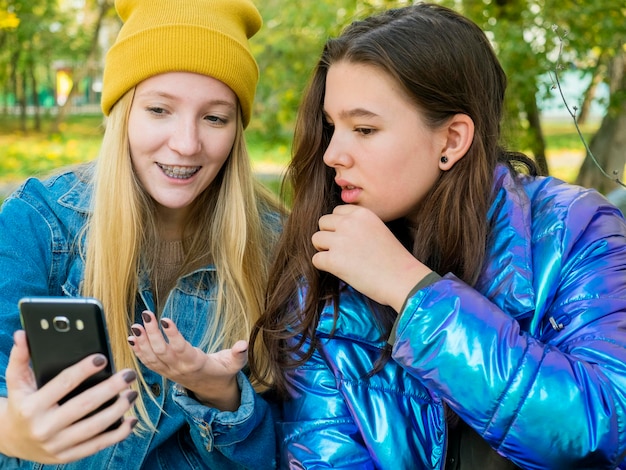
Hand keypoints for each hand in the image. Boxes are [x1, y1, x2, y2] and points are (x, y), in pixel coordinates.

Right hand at [0, 330, 136, 463]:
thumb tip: (23, 334)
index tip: (102, 358)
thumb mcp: (17, 382)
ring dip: (118, 410)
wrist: (11, 440)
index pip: (63, 384)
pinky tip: (131, 421)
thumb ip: (20, 358)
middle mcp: (44, 428)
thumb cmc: (21, 404)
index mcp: (32, 407)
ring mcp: (57, 445)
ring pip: (94, 427)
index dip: (83, 370)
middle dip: (110, 388)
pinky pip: (97, 445)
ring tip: (132, 393)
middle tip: (129, 374)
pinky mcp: (67, 456)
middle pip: (84, 405)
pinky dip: (117, 434)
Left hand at [128, 311, 246, 410]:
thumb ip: (239, 354)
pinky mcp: (164, 371)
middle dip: (152, 333)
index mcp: (196, 363)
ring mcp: (170, 371)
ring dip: (142, 342)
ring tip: (135, 325)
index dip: (172, 335)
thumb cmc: (224, 371)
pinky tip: (131, 338)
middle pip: (162, 351)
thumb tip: (243, 344)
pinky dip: (138, 351)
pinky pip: (148, 363)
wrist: (212, 389)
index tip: (164, 319)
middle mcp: (180, 368)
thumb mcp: (235, 364)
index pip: (181, 349)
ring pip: (152, 357)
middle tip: (146, 314)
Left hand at [312, 204, 431, 311]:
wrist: (403, 279)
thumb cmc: (394, 260)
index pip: (336, 211)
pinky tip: (338, 271)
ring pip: (316, 239)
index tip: (347, 239)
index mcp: (362, 213)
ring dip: (323, 250)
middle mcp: (349, 223)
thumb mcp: (378, 230)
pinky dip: (324, 266)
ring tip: (339, 260)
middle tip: (341, 250)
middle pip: (323, 223)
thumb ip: (358, 225)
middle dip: (328, 236)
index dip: (338, 226)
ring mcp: (340, 240)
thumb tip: (334, 230)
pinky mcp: (334, 260)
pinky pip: (316, 259)